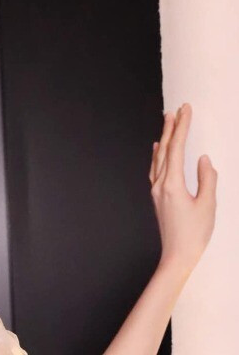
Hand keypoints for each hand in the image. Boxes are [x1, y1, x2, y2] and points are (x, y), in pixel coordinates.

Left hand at [148, 103, 217, 271]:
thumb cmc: (195, 234)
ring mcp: (156, 190)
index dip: (181, 127)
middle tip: (176, 109)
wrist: (178, 255)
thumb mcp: (208, 205)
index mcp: (172, 184)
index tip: (185, 110)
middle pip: (165, 150)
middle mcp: (160, 184)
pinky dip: (157, 155)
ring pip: (158, 158)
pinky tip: (158, 149)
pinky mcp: (158, 196)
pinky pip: (155, 169)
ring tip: (167, 122)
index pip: (176, 149)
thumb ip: (207, 180)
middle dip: (171, 128)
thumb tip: (204, 159)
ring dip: (164, 138)